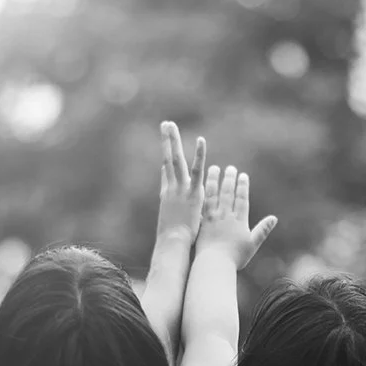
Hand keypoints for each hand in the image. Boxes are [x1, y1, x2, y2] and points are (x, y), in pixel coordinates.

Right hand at [157, 120, 205, 240]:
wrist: (173, 243)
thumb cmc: (174, 238)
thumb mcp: (171, 221)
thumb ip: (172, 208)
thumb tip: (173, 205)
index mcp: (167, 194)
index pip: (166, 172)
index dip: (167, 157)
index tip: (166, 143)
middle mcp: (171, 187)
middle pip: (167, 159)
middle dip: (166, 141)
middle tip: (165, 124)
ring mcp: (180, 188)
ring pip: (175, 160)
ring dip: (172, 140)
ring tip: (169, 123)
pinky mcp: (192, 192)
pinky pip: (197, 170)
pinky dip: (199, 155)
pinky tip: (201, 140)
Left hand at [196, 164, 276, 267]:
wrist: (214, 264)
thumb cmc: (234, 258)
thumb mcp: (252, 244)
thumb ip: (262, 230)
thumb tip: (274, 218)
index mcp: (239, 221)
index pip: (242, 199)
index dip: (243, 186)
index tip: (243, 175)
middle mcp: (226, 216)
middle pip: (228, 193)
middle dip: (230, 179)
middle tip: (230, 168)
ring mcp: (213, 218)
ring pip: (214, 195)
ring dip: (214, 180)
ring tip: (214, 168)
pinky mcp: (202, 222)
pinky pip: (203, 203)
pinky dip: (203, 192)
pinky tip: (201, 184)